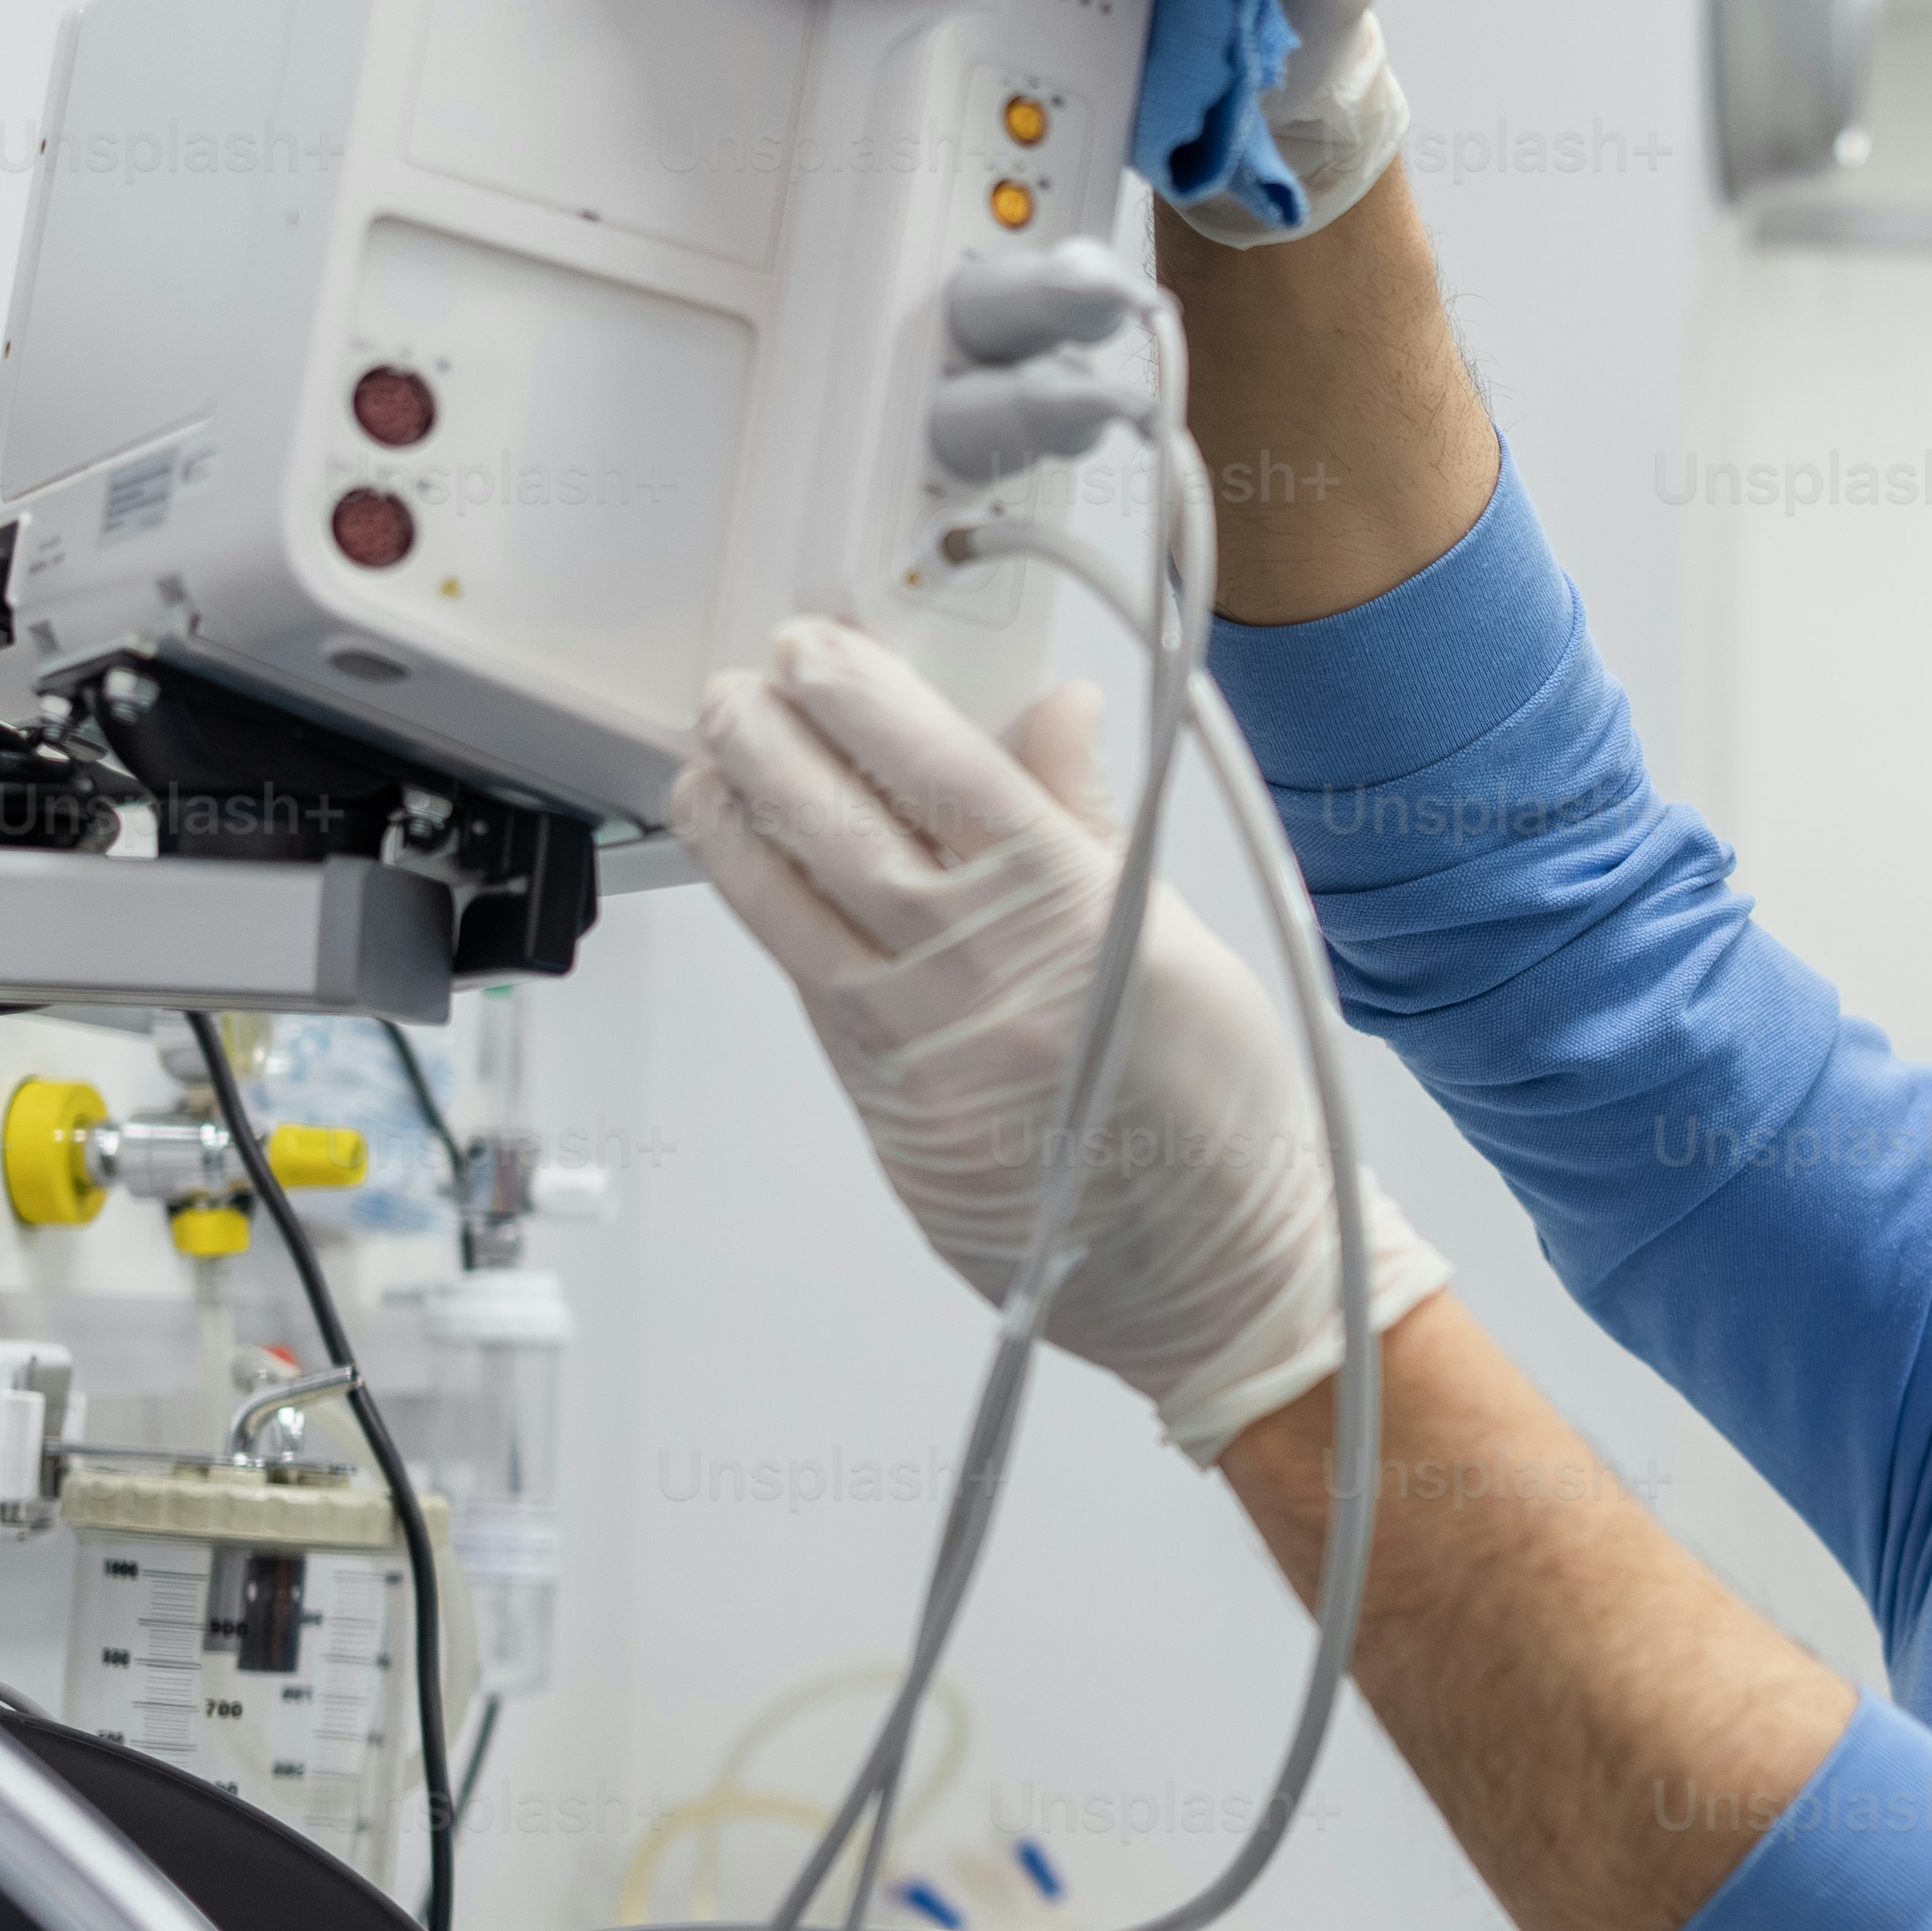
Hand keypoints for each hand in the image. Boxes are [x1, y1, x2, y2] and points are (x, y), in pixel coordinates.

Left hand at [671, 621, 1444, 1456]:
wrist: (1220, 1280)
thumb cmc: (1225, 1114)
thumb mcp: (1180, 941)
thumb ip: (1089, 823)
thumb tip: (1049, 711)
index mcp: (1076, 916)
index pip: (941, 774)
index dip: (861, 700)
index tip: (816, 650)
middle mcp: (985, 981)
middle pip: (842, 834)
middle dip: (770, 745)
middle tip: (733, 689)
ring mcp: (925, 1056)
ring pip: (793, 919)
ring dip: (737, 831)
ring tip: (706, 769)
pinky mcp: (892, 1119)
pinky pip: (813, 999)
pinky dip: (776, 924)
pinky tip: (759, 878)